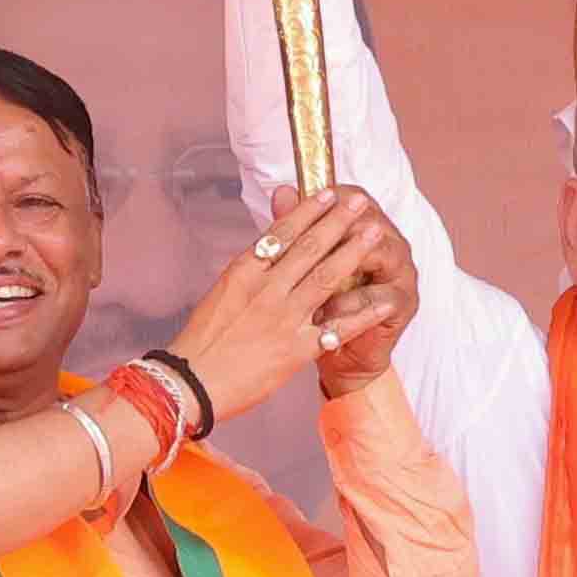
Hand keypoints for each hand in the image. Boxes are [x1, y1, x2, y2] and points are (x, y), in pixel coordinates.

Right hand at [168, 186, 391, 422]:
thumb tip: (267, 247)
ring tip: (373, 233)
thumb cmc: (202, 341)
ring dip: (353, 252)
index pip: (281, 232)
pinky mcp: (295, 349)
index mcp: (244, 271)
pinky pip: (337, 328)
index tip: (328, 193)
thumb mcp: (221, 293)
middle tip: (360, 202)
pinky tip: (384, 301)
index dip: (308, 210)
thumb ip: (249, 270)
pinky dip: (363, 313)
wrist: (192, 383)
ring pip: (326, 277)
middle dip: (338, 221)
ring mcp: (282, 318)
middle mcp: (265, 289)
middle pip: (309, 247)